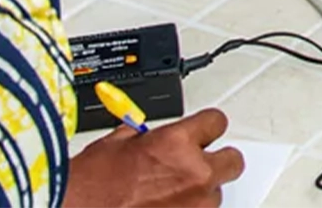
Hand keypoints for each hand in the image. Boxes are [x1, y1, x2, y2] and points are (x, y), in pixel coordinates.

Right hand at [63, 109, 244, 207]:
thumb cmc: (88, 186)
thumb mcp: (116, 144)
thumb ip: (145, 136)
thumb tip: (152, 134)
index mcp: (176, 143)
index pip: (216, 122)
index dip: (206, 128)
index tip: (202, 133)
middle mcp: (193, 172)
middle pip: (233, 160)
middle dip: (216, 161)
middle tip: (197, 165)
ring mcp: (195, 204)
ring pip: (217, 193)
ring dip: (199, 193)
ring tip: (170, 195)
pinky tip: (164, 206)